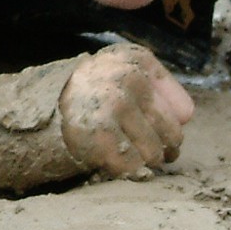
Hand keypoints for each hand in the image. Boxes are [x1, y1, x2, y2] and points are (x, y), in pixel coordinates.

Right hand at [57, 42, 195, 177]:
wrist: (44, 100)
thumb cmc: (97, 90)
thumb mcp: (129, 72)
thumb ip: (163, 90)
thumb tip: (186, 119)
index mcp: (137, 60)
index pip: (182, 111)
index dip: (172, 128)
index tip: (156, 132)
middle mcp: (125, 78)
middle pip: (171, 135)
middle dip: (163, 149)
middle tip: (151, 153)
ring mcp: (109, 106)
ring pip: (152, 153)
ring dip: (143, 161)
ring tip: (128, 154)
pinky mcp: (93, 134)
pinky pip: (128, 166)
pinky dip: (124, 169)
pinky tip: (113, 160)